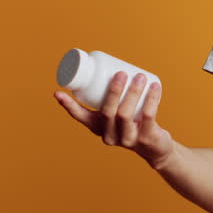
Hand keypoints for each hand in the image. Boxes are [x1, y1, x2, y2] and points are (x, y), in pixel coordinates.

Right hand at [54, 70, 174, 167]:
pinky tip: (154, 86)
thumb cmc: (131, 123)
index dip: (68, 105)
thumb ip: (109, 96)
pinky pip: (148, 116)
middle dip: (113, 91)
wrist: (154, 148)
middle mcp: (109, 136)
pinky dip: (151, 99)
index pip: (80, 117)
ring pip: (125, 114)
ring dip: (133, 92)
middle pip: (107, 112)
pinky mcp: (146, 138)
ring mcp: (127, 139)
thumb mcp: (116, 113)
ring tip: (140, 76)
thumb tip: (105, 65)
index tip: (58, 92)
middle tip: (121, 73)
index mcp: (98, 128)